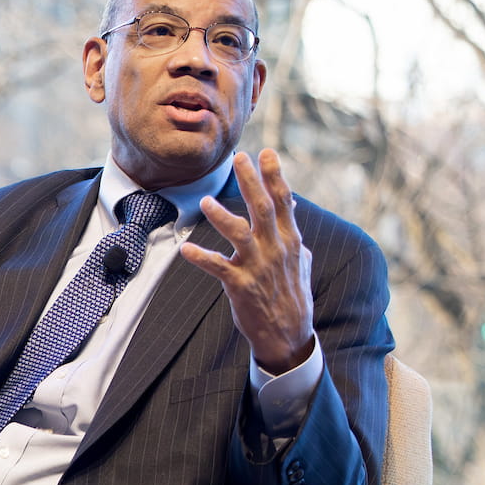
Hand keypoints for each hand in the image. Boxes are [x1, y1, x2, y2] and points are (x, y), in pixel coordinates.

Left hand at [183, 149, 315, 375]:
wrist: (288, 333)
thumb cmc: (291, 293)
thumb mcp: (300, 259)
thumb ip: (291, 231)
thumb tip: (291, 204)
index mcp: (290, 240)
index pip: (283, 201)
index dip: (274, 175)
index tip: (265, 152)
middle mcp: (276, 249)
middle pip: (263, 209)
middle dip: (251, 182)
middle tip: (239, 158)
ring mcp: (258, 267)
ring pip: (240, 235)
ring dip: (222, 217)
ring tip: (206, 202)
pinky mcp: (241, 286)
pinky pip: (218, 268)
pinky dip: (201, 258)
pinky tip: (185, 249)